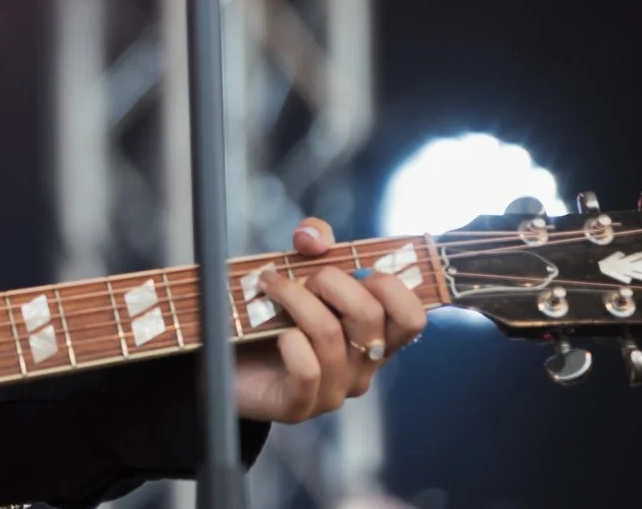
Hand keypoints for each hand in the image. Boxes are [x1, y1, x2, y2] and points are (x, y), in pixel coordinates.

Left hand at [233, 218, 426, 423]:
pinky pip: (307, 369)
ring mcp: (334, 390)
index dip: (392, 286)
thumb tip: (313, 236)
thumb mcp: (299, 269)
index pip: (412, 317)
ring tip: (269, 286)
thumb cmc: (273, 315)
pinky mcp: (299, 405)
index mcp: (374, 335)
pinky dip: (290, 341)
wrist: (229, 360)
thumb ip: (314, 243)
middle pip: (369, 316)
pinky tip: (276, 333)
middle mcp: (362, 365)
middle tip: (300, 277)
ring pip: (329, 334)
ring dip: (294, 298)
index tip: (356, 269)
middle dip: (330, 281)